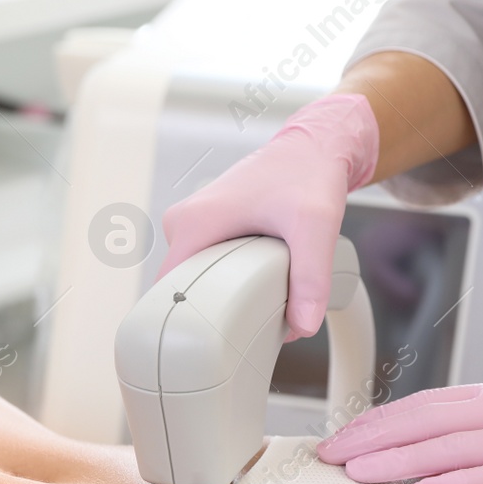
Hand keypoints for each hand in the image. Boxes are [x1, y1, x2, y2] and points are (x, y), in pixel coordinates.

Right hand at [157, 93, 378, 338]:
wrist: (314, 146)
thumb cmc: (308, 175)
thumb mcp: (315, 227)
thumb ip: (311, 278)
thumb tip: (303, 325)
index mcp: (194, 222)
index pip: (166, 288)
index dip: (185, 317)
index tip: (209, 337)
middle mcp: (184, 221)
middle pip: (180, 285)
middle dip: (210, 308)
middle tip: (245, 322)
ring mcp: (193, 222)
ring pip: (192, 276)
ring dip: (219, 294)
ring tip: (254, 301)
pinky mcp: (206, 225)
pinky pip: (203, 263)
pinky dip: (225, 278)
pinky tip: (252, 285)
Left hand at [316, 379, 482, 483]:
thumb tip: (428, 459)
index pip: (424, 405)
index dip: (376, 421)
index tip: (340, 439)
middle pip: (424, 419)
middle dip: (370, 437)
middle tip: (328, 456)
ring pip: (447, 446)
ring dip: (395, 460)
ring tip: (355, 473)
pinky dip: (454, 483)